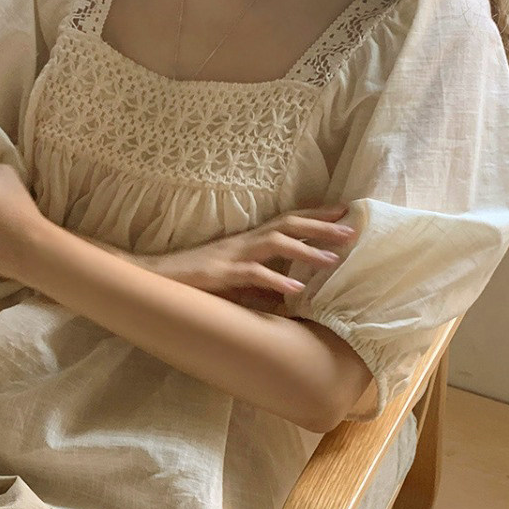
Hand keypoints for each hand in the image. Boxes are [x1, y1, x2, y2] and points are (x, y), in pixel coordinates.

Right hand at [148, 205, 358, 313]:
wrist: (156, 278)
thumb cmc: (194, 281)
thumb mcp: (234, 282)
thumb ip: (261, 286)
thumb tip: (290, 297)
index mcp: (247, 241)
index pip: (287, 222)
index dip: (315, 215)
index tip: (344, 211)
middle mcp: (243, 242)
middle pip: (288, 225)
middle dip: (321, 226)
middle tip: (352, 228)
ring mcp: (232, 256)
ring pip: (275, 244)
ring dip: (306, 250)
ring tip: (333, 259)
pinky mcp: (221, 273)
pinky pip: (252, 274)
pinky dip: (276, 281)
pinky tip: (296, 289)